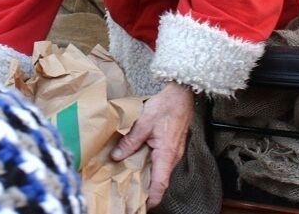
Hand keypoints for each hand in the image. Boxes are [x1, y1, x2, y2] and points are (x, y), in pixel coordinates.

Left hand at [110, 82, 193, 207]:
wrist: (181, 95)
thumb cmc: (166, 106)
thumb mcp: (144, 123)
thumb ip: (130, 141)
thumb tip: (117, 156)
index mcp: (166, 154)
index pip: (160, 183)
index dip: (152, 197)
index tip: (144, 205)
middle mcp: (173, 156)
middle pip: (160, 180)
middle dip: (147, 189)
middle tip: (130, 193)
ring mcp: (174, 152)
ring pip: (160, 171)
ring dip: (148, 177)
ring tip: (130, 179)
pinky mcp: (172, 147)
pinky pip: (161, 162)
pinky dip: (151, 167)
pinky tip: (138, 163)